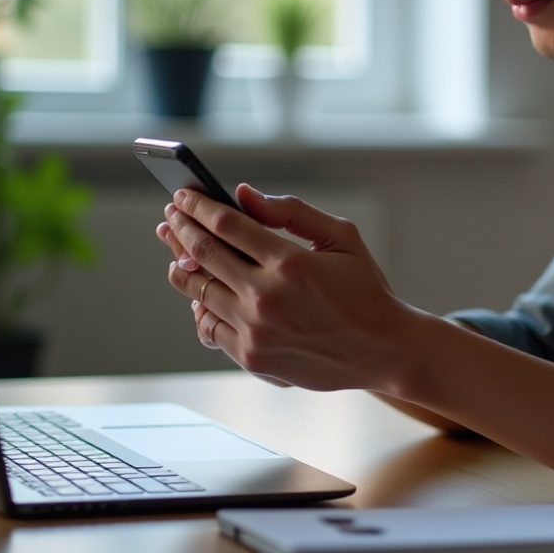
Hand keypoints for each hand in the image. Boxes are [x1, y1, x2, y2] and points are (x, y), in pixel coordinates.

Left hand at [158, 184, 417, 392]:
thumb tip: (245, 195)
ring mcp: (256, 331)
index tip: (184, 195)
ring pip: (199, 291)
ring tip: (177, 250)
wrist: (382, 349)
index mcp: (291, 263)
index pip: (227, 224)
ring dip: (182, 265)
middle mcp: (267, 298)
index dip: (199, 206)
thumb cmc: (364, 288)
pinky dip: (200, 305)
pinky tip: (201, 291)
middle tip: (171, 214)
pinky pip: (209, 327)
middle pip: (204, 254)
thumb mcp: (341, 236)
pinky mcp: (253, 357)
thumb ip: (291, 212)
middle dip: (182, 228)